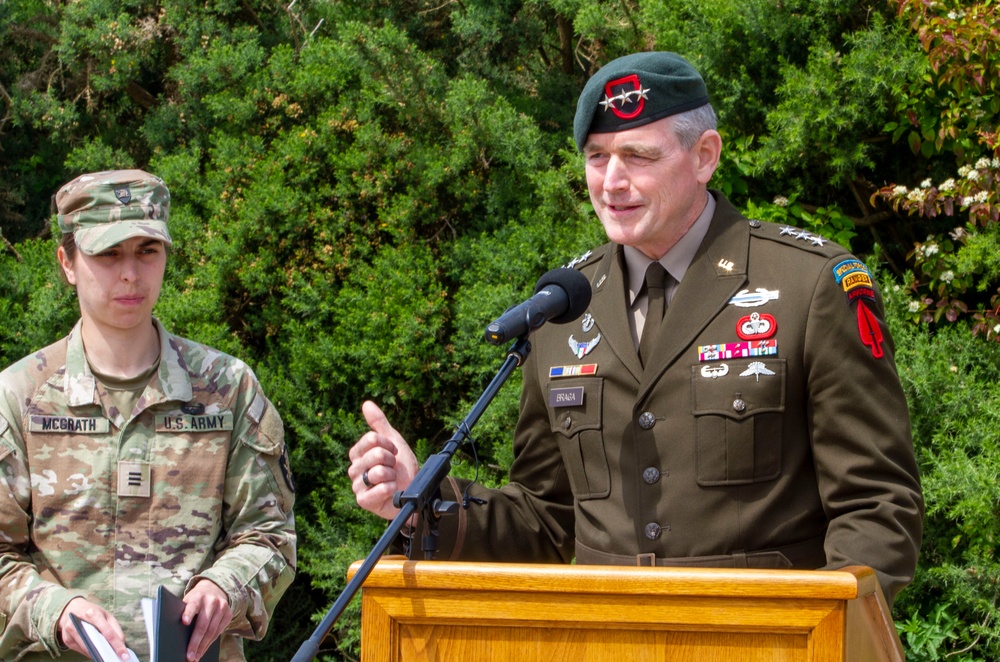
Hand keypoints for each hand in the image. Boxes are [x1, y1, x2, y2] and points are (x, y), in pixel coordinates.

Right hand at [58, 597, 129, 660]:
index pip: (107, 632)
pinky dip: (90, 653)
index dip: (117, 645)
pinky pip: (81, 651)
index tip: (124, 655)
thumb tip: (121, 643)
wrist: (71, 608)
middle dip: (107, 652)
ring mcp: (71, 632)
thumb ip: (115, 628)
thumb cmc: (93, 612)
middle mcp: (79, 622)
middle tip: (117, 658)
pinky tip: (97, 654)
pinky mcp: (67, 640)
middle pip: (95, 642)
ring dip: (98, 655)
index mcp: (92, 614)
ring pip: (87, 649)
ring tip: (108, 657)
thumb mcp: (106, 615)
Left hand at [182, 580, 231, 661]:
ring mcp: (222, 607)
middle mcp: (211, 601)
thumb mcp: (189, 600)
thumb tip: (173, 632)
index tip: (184, 622)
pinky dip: (210, 642)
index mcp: (198, 596)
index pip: (192, 605)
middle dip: (195, 642)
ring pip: (212, 631)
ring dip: (203, 646)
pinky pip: (219, 632)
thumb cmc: (196, 599)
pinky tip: (204, 649)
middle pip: (203, 624)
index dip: (188, 613)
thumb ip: (183, 611)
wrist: (214, 589)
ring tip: (196, 657)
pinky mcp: (229, 614)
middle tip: (189, 656)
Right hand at [348, 400, 419, 519]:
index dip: (388, 444)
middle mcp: (354, 469)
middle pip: (376, 454)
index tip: (394, 452)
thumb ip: (379, 423)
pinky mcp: (364, 501)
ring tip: (392, 480)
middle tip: (393, 468)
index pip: (371, 439)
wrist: (414, 488)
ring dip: (392, 475)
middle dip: (392, 460)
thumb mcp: (393, 441)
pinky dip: (391, 488)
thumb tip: (366, 403)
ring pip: (378, 471)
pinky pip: (380, 488)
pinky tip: (392, 491)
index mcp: (357, 453)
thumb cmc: (401, 466)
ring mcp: (357, 486)